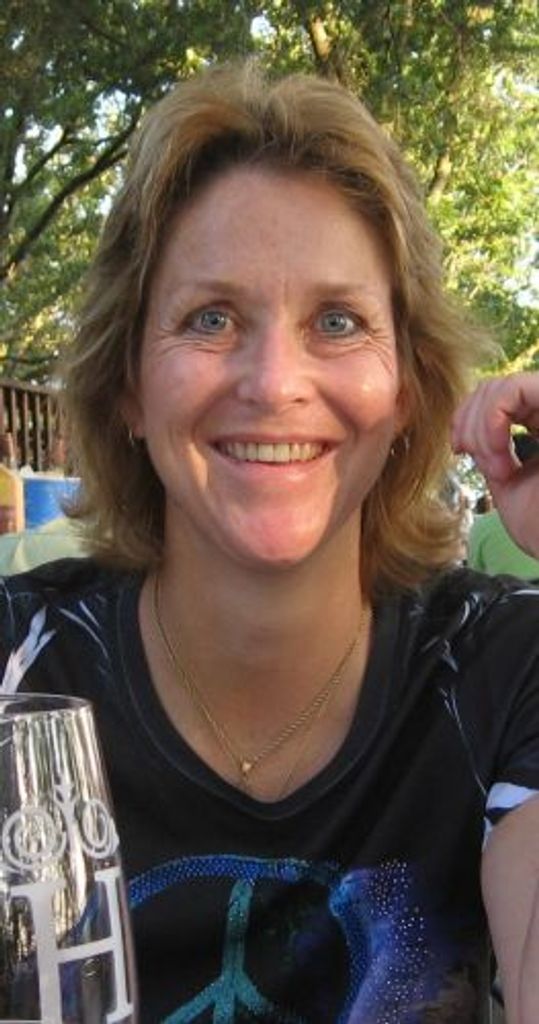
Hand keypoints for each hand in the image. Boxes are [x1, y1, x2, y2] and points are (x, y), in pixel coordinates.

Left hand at [452, 372, 538, 557]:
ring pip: (504, 385)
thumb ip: (491, 452)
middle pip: (497, 386)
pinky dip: (492, 421)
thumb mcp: (510, 484)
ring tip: (493, 468)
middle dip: (467, 419)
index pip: (500, 397)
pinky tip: (499, 460)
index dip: (468, 416)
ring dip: (481, 427)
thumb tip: (466, 434)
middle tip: (466, 454)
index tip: (458, 449)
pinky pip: (515, 389)